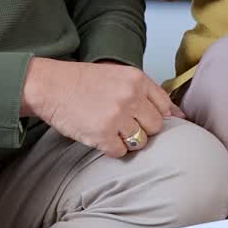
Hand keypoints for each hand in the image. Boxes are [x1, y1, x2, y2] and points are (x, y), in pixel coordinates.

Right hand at [21, 58, 182, 158]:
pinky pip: (121, 152)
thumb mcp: (120, 76)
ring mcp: (117, 116)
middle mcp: (131, 97)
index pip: (166, 106)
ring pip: (141, 141)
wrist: (49, 86)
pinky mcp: (102, 134)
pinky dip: (113, 149)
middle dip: (144, 129)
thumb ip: (145, 92)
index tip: (151, 122)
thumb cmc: (84, 82)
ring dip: (129, 141)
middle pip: (156, 126)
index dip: (159, 117)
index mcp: (138, 80)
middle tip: (126, 126)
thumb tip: (179, 115)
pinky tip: (102, 138)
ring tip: (113, 131)